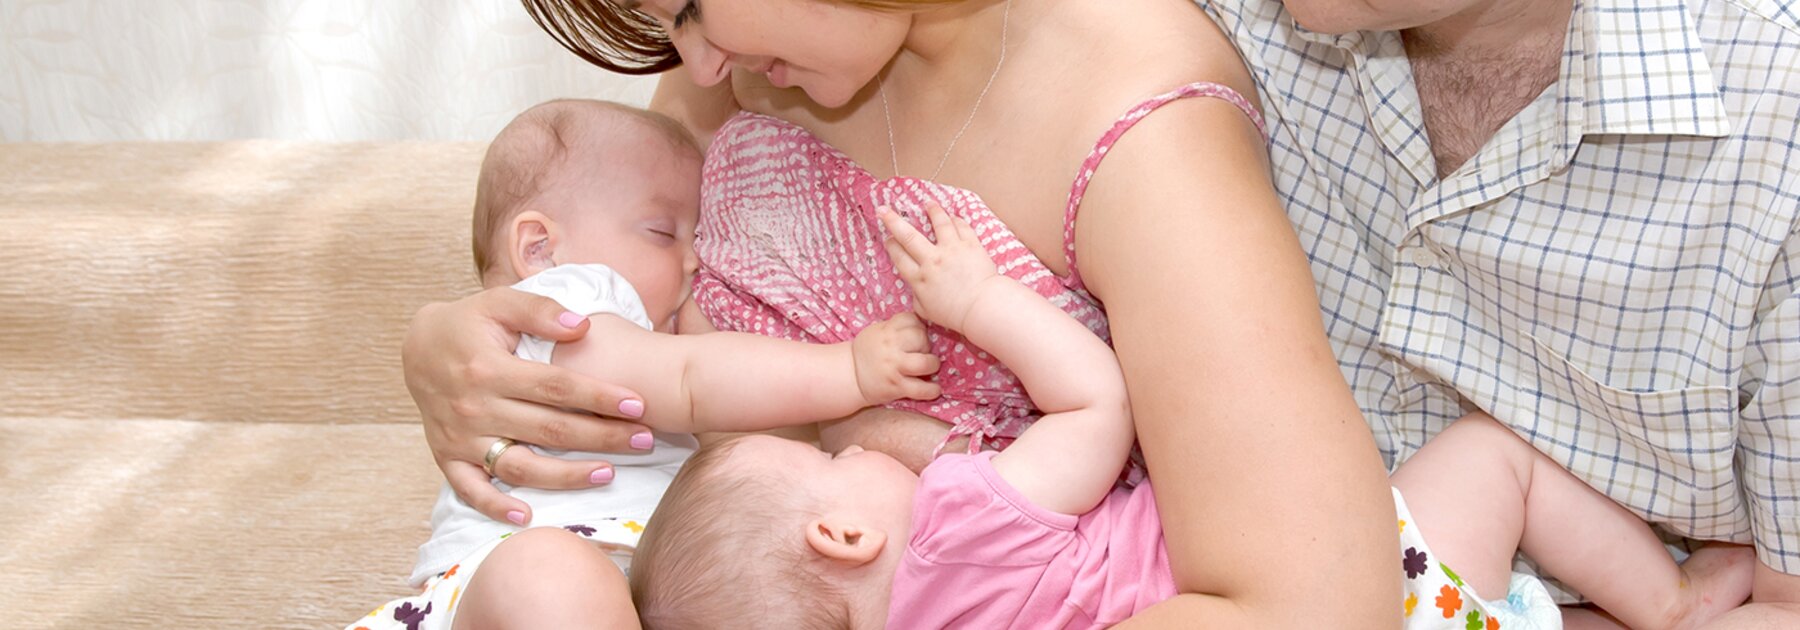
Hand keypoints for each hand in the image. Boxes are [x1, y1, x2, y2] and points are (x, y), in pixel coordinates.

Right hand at [403, 286, 650, 524]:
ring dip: (565, 475)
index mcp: (489, 367)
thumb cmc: (467, 323)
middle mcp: (474, 406)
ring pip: (519, 465)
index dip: (599, 396)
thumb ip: (540, 309)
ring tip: (608, 473)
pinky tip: (529, 514)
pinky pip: (470, 489)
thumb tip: (581, 325)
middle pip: (548, 429)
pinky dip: (495, 506)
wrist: (415, 346)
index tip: (637, 404)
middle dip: (601, 437)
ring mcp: (459, 437)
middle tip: (643, 440)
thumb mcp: (498, 302)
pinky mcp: (446, 456)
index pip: (556, 386)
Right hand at [851, 311, 942, 403]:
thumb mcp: (877, 332)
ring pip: (925, 363)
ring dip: (932, 364)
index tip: (916, 335)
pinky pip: (921, 389)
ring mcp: (894, 368)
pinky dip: (932, 390)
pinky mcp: (896, 387)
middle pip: (921, 338)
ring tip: (929, 367)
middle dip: (926, 344)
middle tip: (921, 352)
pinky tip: (935, 389)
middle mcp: (890, 347)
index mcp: (885, 331)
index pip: (912, 319)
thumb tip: (925, 325)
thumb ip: (896, 327)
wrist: (850, 376)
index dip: (918, 326)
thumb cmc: (867, 352)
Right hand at [880, 203, 1006, 330]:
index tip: (888, 238)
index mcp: (919, 278)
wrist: (982, 307)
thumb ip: (917, 297)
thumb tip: (916, 288)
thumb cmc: (955, 314)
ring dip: (932, 211)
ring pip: (939, 223)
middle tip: (883, 209)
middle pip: (908, 236)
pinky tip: (953, 217)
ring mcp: (951, 250)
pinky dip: (956, 220)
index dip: (891, 245)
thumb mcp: (926, 311)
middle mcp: (932, 260)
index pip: (899, 256)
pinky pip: (961, 227)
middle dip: (893, 221)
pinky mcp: (970, 245)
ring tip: (928, 203)